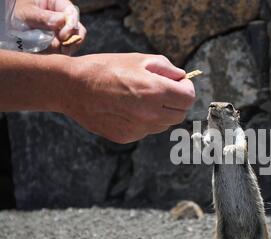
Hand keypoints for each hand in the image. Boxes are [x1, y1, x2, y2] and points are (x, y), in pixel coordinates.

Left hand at [13, 0, 86, 54]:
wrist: (6, 23)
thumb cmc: (14, 10)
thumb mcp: (26, 11)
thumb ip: (43, 17)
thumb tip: (60, 21)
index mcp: (57, 4)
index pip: (72, 14)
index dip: (71, 26)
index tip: (63, 36)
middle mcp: (62, 18)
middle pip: (78, 30)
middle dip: (73, 40)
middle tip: (63, 48)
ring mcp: (61, 32)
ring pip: (73, 43)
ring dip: (65, 49)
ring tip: (53, 50)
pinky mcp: (57, 43)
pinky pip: (64, 51)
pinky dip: (58, 54)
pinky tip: (49, 53)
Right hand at [62, 53, 195, 143]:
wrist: (73, 87)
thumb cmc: (106, 68)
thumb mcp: (139, 59)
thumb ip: (167, 69)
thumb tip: (181, 78)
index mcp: (156, 92)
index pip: (188, 98)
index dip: (186, 89)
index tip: (179, 84)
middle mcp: (150, 114)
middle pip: (180, 114)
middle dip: (176, 102)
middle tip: (164, 90)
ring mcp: (138, 129)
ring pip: (163, 124)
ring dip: (161, 113)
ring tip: (141, 98)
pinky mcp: (127, 137)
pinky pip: (146, 130)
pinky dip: (144, 121)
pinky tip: (127, 108)